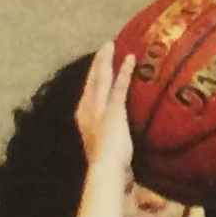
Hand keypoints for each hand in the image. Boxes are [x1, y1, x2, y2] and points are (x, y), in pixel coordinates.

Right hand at [76, 42, 133, 173]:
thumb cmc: (107, 169)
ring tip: (112, 44)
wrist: (105, 171)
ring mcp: (100, 109)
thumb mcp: (104, 151)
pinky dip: (125, 71)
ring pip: (102, 78)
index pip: (88, 93)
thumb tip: (116, 145)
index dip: (92, 77)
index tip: (97, 66)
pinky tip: (131, 59)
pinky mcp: (114, 111)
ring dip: (107, 60)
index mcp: (84, 119)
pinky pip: (120, 86)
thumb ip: (108, 142)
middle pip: (92, 80)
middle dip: (98, 63)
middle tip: (105, 47)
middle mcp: (88, 110)